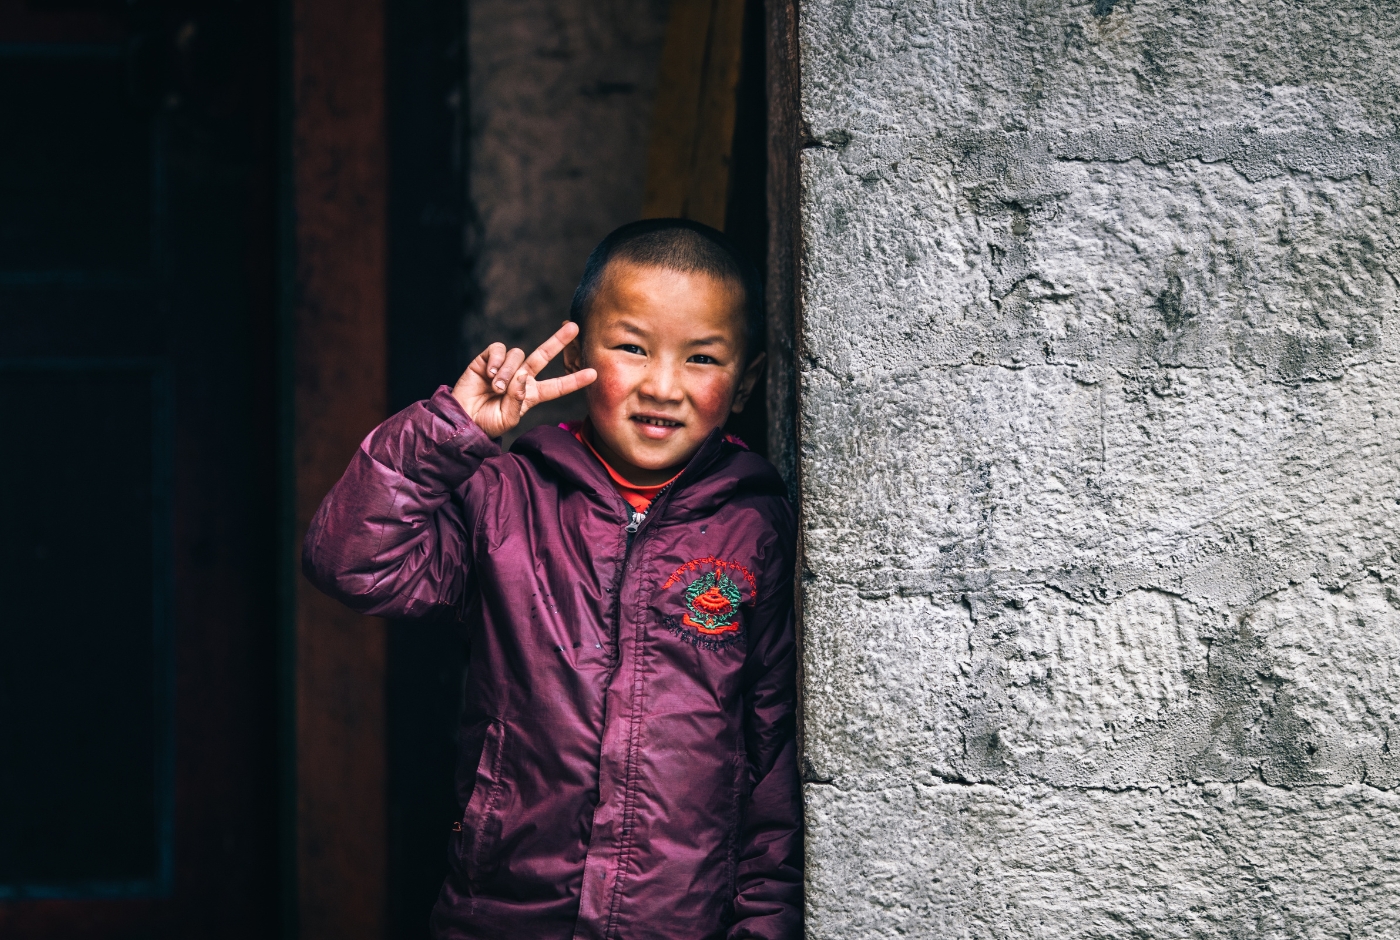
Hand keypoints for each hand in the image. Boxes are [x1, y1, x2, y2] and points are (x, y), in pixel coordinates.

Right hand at [452, 321, 596, 437]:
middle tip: (574, 327)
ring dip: (507, 370)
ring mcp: (505, 367)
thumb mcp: (507, 419)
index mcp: (531, 395)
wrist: (463, 418)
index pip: (557, 386)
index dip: (574, 380)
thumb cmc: (487, 423)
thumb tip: (522, 378)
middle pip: (544, 355)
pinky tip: (488, 374)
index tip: (594, 374)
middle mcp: (521, 377)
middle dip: (558, 340)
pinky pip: (499, 349)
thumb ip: (517, 400)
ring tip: (496, 387)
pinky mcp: (487, 359)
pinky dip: (496, 360)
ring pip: (517, 355)